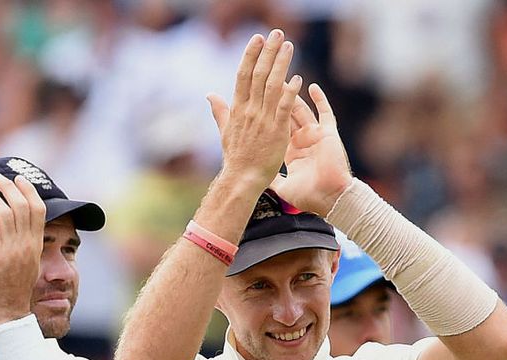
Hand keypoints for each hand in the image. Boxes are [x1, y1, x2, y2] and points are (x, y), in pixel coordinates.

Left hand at [0, 173, 44, 325]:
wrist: (8, 314)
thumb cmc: (14, 291)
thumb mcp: (28, 264)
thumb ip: (26, 245)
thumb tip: (24, 230)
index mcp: (36, 245)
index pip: (38, 209)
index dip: (29, 190)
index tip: (18, 178)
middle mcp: (27, 244)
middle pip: (22, 204)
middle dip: (8, 185)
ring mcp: (12, 250)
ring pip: (5, 211)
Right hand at [207, 30, 302, 195]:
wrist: (242, 178)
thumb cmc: (235, 157)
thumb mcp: (225, 131)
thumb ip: (219, 110)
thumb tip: (209, 95)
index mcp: (238, 109)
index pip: (243, 75)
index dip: (250, 55)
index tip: (256, 39)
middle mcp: (250, 111)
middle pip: (259, 75)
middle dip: (267, 52)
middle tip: (276, 33)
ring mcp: (263, 120)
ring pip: (272, 86)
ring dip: (281, 64)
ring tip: (288, 46)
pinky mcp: (277, 131)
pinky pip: (284, 108)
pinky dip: (290, 92)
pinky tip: (297, 78)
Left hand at [269, 83, 353, 216]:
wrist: (329, 200)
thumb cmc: (309, 196)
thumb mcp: (284, 187)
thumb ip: (273, 180)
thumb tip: (260, 181)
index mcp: (290, 151)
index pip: (276, 128)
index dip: (266, 115)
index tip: (255, 102)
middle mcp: (302, 140)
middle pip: (286, 115)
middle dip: (276, 99)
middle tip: (265, 83)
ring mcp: (315, 135)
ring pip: (301, 110)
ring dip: (292, 95)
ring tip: (281, 78)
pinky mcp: (328, 134)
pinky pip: (325, 112)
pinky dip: (319, 99)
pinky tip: (311, 86)